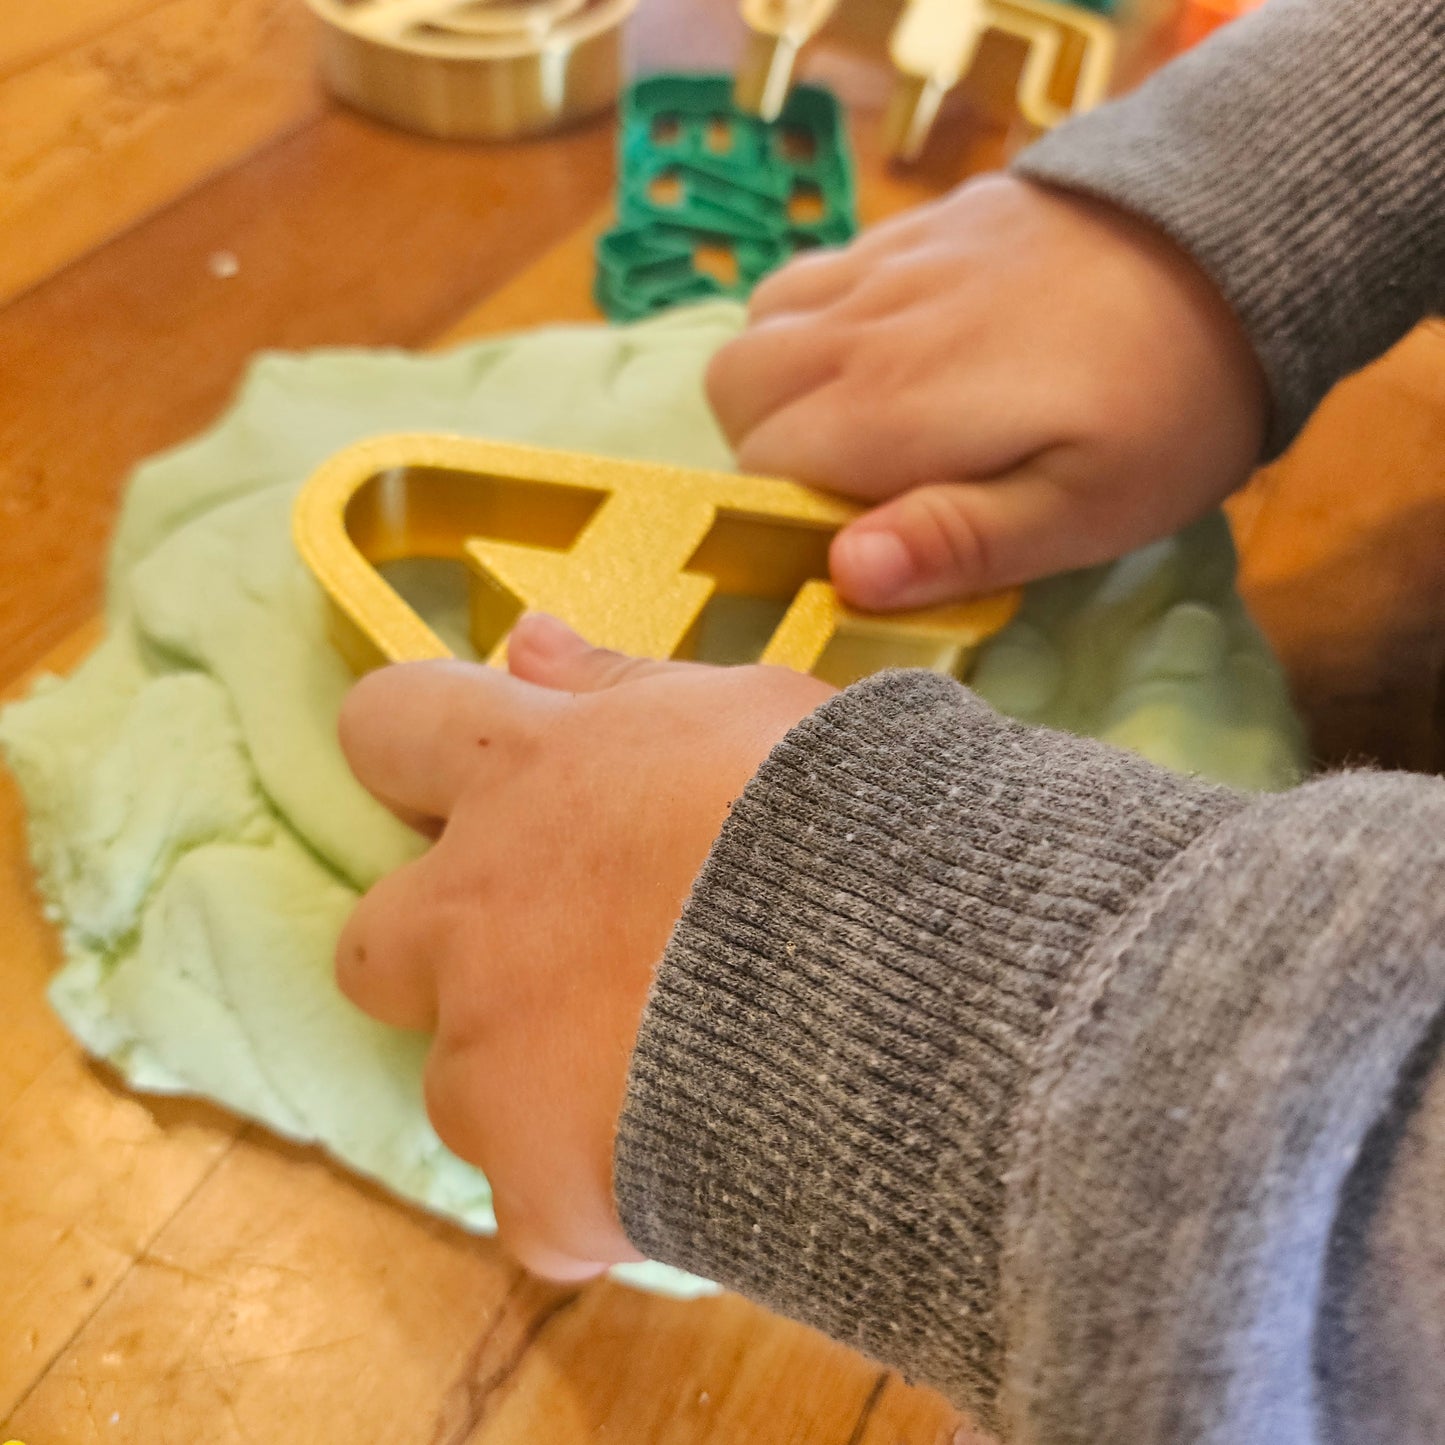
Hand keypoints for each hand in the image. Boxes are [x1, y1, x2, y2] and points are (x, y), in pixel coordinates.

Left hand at [334, 613, 833, 1279]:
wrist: (917, 986)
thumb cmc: (850, 823)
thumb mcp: (744, 709)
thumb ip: (616, 683)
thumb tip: (523, 642)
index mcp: (523, 777)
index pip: (388, 726)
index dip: (415, 757)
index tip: (469, 791)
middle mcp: (475, 909)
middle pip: (375, 941)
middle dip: (445, 954)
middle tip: (561, 961)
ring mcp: (491, 1054)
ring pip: (459, 1082)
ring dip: (531, 1082)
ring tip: (659, 1076)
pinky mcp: (539, 1179)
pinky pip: (534, 1206)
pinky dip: (591, 1195)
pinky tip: (683, 1169)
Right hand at [707, 174, 1267, 609]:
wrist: (1234, 242)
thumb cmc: (1165, 407)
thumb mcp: (1084, 509)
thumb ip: (957, 542)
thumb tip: (843, 573)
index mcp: (891, 408)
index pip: (759, 469)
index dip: (791, 519)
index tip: (864, 539)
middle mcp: (862, 329)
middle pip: (734, 391)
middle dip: (768, 451)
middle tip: (859, 485)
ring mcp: (883, 266)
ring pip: (759, 325)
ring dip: (782, 385)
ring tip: (861, 425)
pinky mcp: (912, 232)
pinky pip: (811, 276)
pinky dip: (813, 325)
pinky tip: (886, 355)